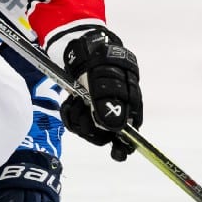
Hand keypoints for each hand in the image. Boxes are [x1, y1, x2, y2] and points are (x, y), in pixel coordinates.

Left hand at [61, 27, 141, 160]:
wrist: (83, 49)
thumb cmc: (101, 60)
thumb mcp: (105, 77)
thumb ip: (109, 102)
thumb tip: (116, 128)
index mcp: (129, 104)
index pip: (131, 132)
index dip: (124, 145)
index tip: (117, 152)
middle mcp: (115, 112)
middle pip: (106, 135)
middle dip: (91, 127)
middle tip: (81, 109)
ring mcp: (98, 112)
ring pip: (89, 130)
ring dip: (78, 118)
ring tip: (75, 102)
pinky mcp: (84, 110)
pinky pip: (76, 123)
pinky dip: (70, 114)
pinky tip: (70, 102)